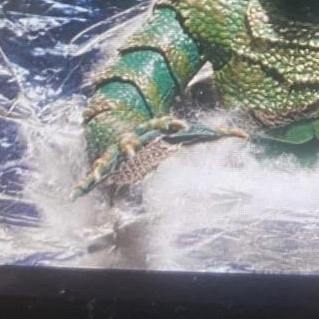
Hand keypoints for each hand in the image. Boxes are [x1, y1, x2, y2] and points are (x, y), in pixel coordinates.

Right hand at [71, 116, 246, 198]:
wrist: (119, 126)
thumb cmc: (160, 135)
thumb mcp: (185, 135)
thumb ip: (212, 134)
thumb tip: (244, 134)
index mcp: (155, 129)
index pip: (163, 123)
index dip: (170, 123)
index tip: (180, 125)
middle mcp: (135, 137)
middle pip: (136, 137)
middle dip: (136, 141)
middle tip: (138, 148)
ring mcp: (118, 150)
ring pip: (112, 156)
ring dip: (109, 162)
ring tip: (107, 170)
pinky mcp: (104, 165)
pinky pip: (92, 175)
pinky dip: (84, 185)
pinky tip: (74, 195)